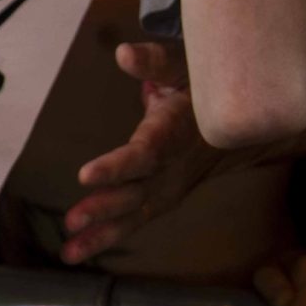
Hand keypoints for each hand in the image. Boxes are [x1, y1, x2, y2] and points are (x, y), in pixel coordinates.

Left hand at [61, 41, 224, 263]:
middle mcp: (171, 167)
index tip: (86, 175)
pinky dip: (106, 238)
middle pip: (136, 192)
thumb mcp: (183, 66)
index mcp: (174, 132)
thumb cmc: (199, 87)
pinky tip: (76, 251)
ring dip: (102, 233)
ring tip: (69, 252)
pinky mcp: (161, 198)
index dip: (117, 166)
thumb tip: (123, 53)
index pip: (145, 153)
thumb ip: (154, 62)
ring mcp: (167, 187)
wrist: (237, 121)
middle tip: (72, 220)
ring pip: (134, 215)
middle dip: (104, 208)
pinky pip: (133, 221)